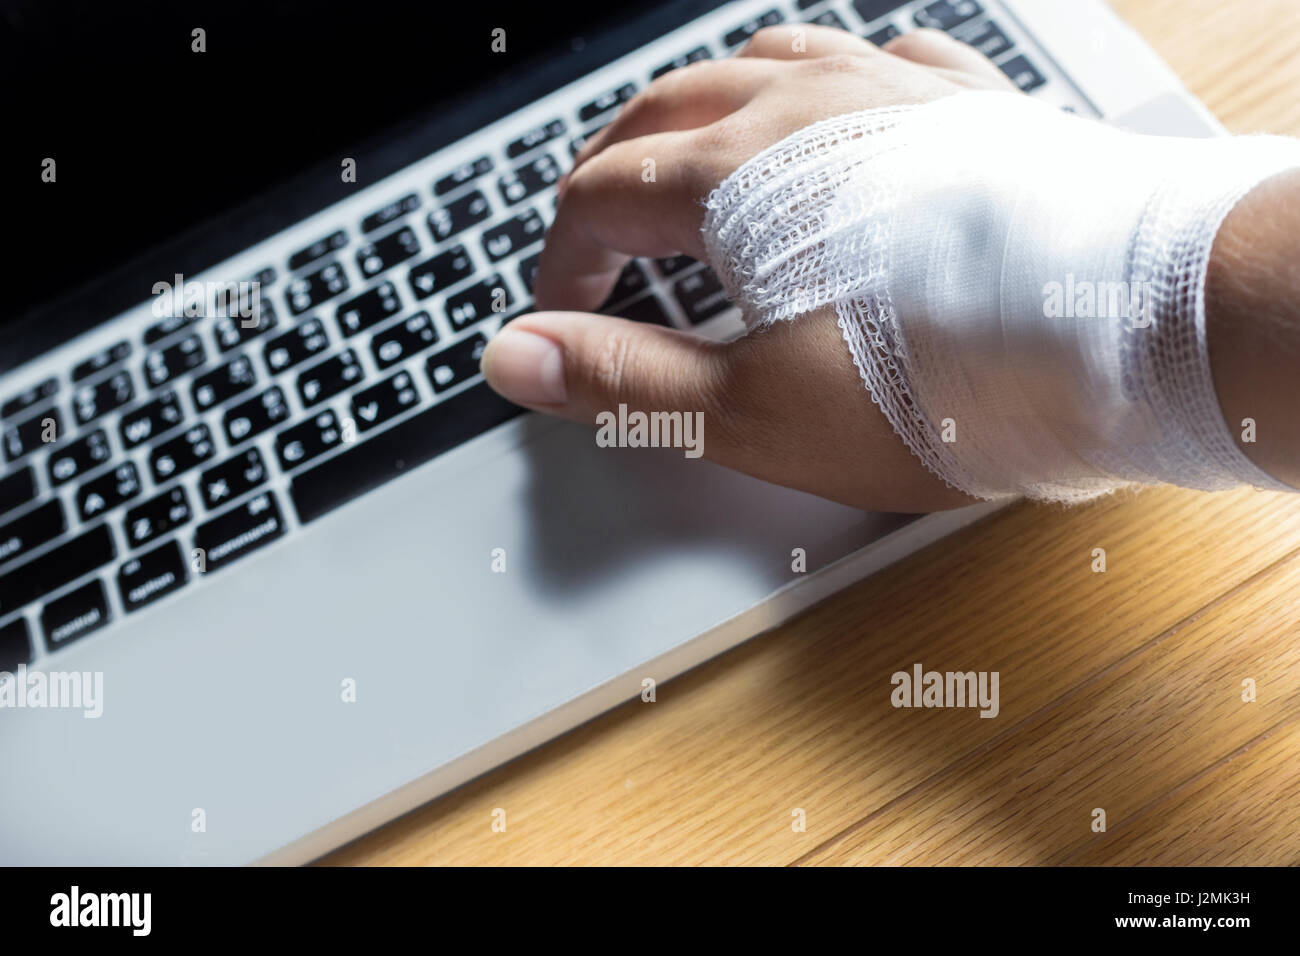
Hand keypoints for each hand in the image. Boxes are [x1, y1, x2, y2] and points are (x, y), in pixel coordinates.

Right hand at [481, 25, 1015, 512]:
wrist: (1130, 328)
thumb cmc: (951, 381)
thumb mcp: (759, 411)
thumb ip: (625, 379)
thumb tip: (517, 358)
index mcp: (734, 180)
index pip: (597, 197)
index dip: (561, 261)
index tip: (565, 312)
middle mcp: (802, 110)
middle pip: (659, 112)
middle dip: (609, 176)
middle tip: (598, 236)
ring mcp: (886, 93)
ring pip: (758, 60)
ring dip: (701, 110)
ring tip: (688, 157)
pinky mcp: (963, 104)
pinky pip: (873, 57)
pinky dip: (825, 84)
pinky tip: (833, 112)